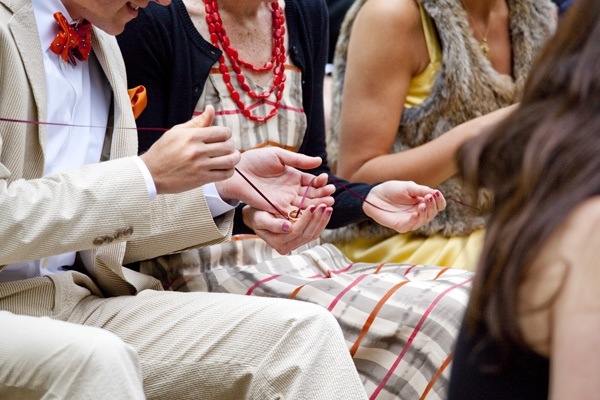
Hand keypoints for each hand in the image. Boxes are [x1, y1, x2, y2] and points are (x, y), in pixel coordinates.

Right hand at [140, 105, 240, 193]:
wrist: (151, 173)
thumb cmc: (164, 150)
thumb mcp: (177, 131)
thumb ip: (197, 122)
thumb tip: (211, 108)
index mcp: (192, 136)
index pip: (222, 132)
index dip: (226, 134)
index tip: (223, 136)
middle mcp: (197, 150)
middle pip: (228, 146)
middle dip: (231, 145)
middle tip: (227, 147)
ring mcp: (200, 166)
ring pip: (230, 160)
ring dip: (234, 158)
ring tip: (231, 156)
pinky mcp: (201, 179)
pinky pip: (225, 174)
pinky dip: (229, 170)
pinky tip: (225, 167)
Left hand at [215, 147, 334, 214]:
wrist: (237, 170)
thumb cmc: (256, 159)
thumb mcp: (279, 156)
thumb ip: (299, 160)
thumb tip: (319, 161)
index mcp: (294, 177)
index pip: (312, 183)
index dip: (321, 183)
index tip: (326, 180)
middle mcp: (291, 190)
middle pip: (312, 196)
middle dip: (322, 195)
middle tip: (331, 194)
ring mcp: (284, 200)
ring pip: (305, 206)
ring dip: (316, 206)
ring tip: (327, 203)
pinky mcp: (276, 209)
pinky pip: (292, 215)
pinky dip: (303, 215)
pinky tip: (312, 213)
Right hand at [242, 204, 331, 253]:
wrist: (257, 217)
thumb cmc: (256, 216)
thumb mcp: (260, 218)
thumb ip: (273, 224)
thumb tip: (288, 227)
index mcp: (278, 243)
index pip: (296, 232)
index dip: (306, 219)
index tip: (312, 205)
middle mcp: (287, 247)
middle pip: (307, 234)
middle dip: (317, 219)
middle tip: (324, 205)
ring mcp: (295, 244)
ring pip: (314, 234)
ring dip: (322, 221)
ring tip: (328, 207)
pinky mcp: (301, 238)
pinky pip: (314, 232)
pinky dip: (322, 221)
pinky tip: (326, 210)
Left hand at [363, 181, 445, 232]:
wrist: (374, 195)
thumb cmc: (391, 190)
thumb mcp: (408, 187)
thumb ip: (421, 190)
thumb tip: (435, 193)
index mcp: (422, 203)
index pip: (437, 206)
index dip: (439, 201)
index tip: (437, 194)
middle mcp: (418, 213)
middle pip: (432, 213)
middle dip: (432, 206)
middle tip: (428, 198)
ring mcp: (410, 220)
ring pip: (423, 221)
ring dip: (425, 213)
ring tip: (422, 204)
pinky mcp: (401, 226)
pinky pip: (410, 226)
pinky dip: (414, 220)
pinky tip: (415, 213)